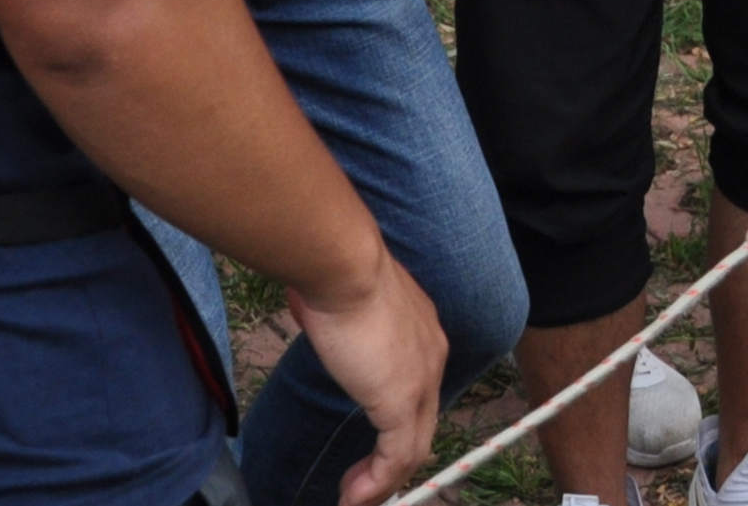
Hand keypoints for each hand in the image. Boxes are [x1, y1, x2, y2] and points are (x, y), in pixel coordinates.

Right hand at [282, 244, 445, 505]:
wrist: (345, 264)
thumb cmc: (337, 270)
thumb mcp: (345, 294)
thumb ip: (342, 313)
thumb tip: (315, 306)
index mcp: (423, 332)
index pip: (419, 391)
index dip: (398, 422)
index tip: (370, 442)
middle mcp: (432, 357)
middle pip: (422, 425)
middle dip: (393, 461)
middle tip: (362, 483)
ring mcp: (420, 382)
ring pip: (412, 448)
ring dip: (384, 481)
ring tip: (355, 498)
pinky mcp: (400, 403)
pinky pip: (396, 458)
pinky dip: (377, 484)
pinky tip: (355, 497)